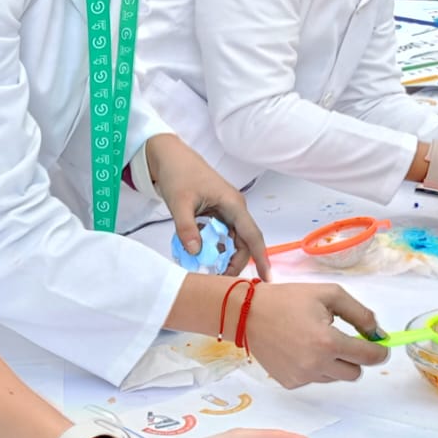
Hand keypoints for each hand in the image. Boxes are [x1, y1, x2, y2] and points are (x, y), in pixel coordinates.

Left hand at [142, 134, 273, 279]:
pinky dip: (214, 247)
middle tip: (219, 280)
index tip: (267, 278)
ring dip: (224, 256)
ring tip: (210, 270)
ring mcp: (227, 211)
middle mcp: (235, 208)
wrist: (170, 157)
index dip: (261, 258)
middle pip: (244, 242)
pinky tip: (202, 255)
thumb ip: (187, 228)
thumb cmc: (178, 174)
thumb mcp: (179, 203)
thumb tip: (195, 253)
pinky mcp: (217, 213)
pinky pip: (221, 235)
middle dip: (235, 263)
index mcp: (233, 204)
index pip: (252, 236)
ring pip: (233, 240)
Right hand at [241, 283, 386, 388]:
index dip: (379, 351)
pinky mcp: (290, 383)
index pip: (368, 357)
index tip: (380, 347)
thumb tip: (378, 334)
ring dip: (334, 363)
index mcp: (328, 342)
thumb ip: (360, 313)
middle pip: (355, 373)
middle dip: (355, 357)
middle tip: (343, 339)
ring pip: (335, 378)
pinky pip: (315, 379)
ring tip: (316, 341)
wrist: (246, 314)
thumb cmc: (287, 300)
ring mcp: (302, 377)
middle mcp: (316, 365)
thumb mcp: (329, 294)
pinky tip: (301, 350)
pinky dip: (315, 367)